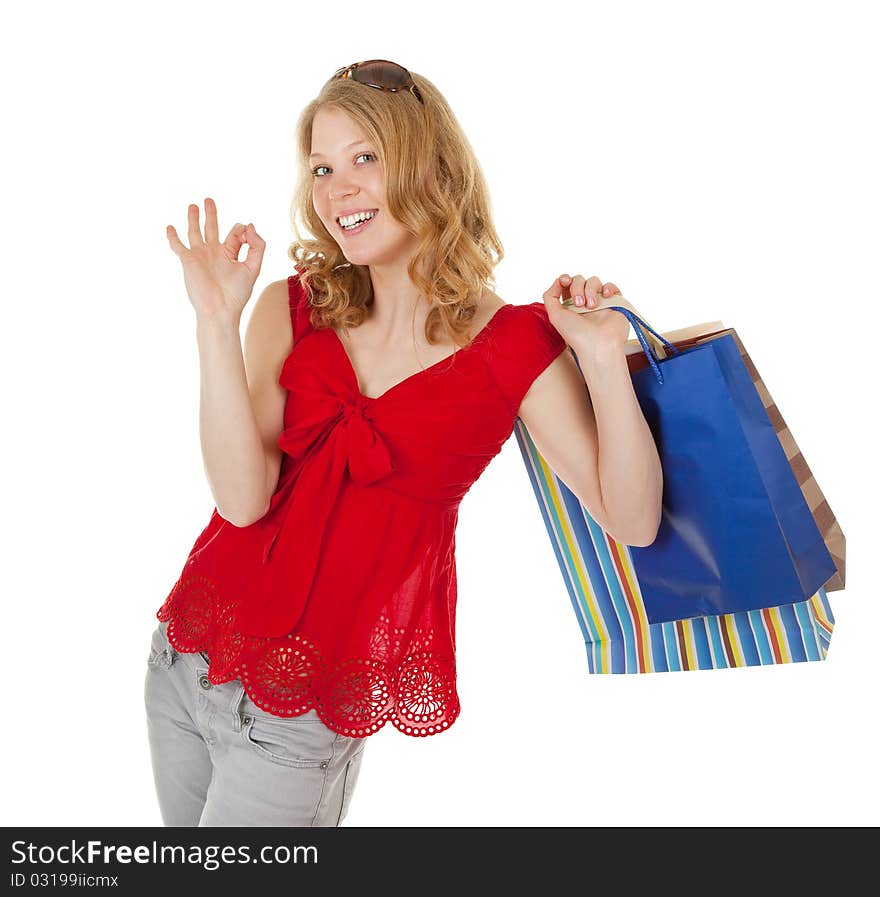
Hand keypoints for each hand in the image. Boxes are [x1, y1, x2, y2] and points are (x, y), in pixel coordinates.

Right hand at [166, 198, 264, 320]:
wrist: (219, 309)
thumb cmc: (236, 294)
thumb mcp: (253, 267)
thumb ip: (256, 246)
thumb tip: (249, 225)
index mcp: (230, 255)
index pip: (235, 235)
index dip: (243, 230)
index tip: (247, 234)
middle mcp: (214, 254)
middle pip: (212, 228)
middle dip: (211, 214)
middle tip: (209, 200)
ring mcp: (200, 256)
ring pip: (195, 232)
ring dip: (193, 219)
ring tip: (193, 206)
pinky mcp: (188, 260)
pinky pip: (178, 246)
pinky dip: (173, 237)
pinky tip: (170, 227)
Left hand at [542, 272, 628, 352]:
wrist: (598, 344)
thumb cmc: (576, 335)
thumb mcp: (555, 316)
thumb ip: (550, 296)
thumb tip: (558, 281)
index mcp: (569, 306)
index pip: (567, 284)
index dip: (565, 279)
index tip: (565, 281)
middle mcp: (584, 303)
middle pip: (579, 280)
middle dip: (577, 288)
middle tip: (579, 304)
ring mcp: (599, 302)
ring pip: (594, 281)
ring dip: (590, 290)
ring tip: (592, 306)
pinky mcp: (614, 303)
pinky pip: (611, 287)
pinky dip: (608, 287)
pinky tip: (605, 296)